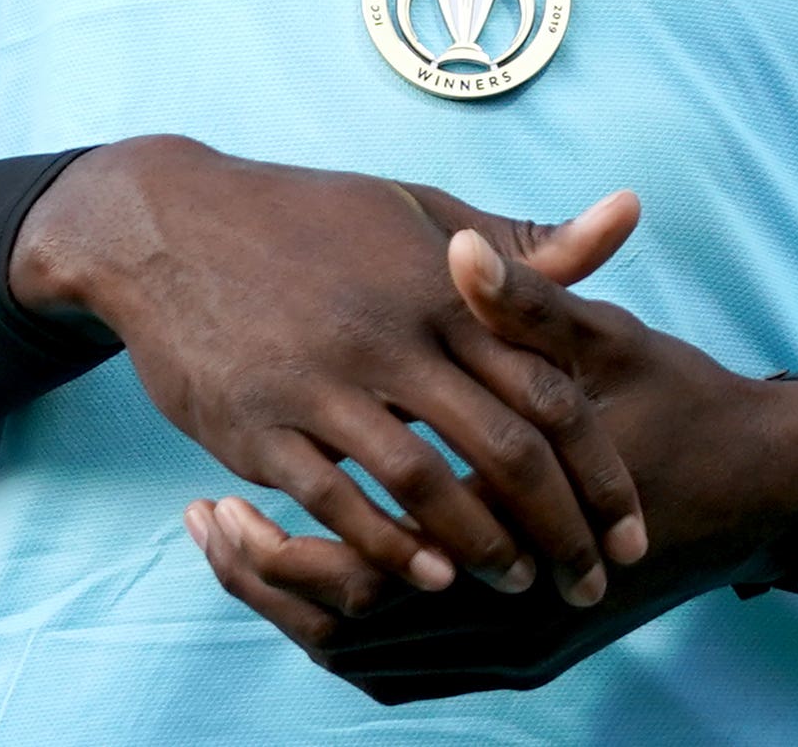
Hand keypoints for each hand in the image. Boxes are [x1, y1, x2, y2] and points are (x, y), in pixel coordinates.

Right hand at [16, 140, 651, 605]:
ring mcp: (322, 381)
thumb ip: (526, 245)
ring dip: (480, 545)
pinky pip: (335, 498)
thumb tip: (630, 214)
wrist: (168, 226)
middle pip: (502, 445)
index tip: (629, 526)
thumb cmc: (311, 220)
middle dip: (559, 526)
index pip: (548, 385)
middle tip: (591, 582)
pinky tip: (427, 576)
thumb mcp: (420, 213)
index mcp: (442, 288)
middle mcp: (391, 335)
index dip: (599, 466)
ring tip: (517, 583)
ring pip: (424, 481)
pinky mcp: (260, 424)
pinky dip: (387, 544)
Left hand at [186, 225, 797, 693]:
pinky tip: (309, 578)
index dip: (279, 543)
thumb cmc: (678, 403)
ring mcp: (520, 644)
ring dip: (297, 610)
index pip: (364, 567)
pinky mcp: (523, 652)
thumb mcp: (605, 346)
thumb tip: (456, 245)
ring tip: (236, 544)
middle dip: (266, 582)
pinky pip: (408, 667)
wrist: (758, 485)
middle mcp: (515, 612)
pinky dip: (351, 633)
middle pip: (348, 629)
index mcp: (517, 532)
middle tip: (204, 525)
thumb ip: (524, 303)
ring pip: (371, 657)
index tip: (213, 497)